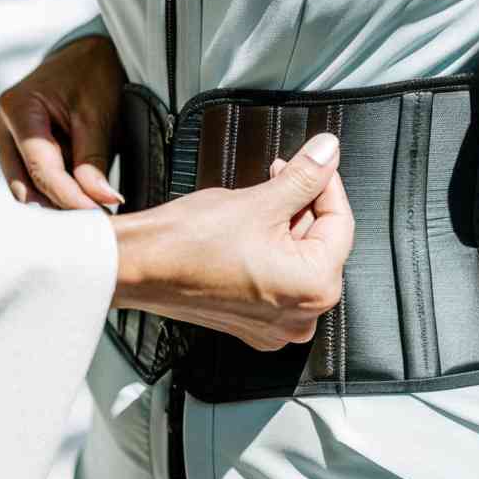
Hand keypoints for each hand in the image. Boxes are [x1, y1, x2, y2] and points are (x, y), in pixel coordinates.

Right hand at [0, 36, 124, 208]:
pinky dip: (57, 189)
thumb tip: (102, 200)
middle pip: (25, 186)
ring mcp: (3, 139)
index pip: (41, 170)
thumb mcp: (98, 116)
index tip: (98, 214)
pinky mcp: (12, 149)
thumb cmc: (90, 77)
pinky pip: (31, 180)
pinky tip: (82, 188)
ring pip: (27, 188)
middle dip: (61, 204)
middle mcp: (1, 126)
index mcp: (18, 108)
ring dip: (59, 198)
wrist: (84, 57)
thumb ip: (94, 161)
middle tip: (98, 216)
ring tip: (95, 199)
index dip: (70, 197)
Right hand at [112, 133, 353, 350]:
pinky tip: (248, 232)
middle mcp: (300, 316)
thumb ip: (305, 176)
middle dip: (302, 206)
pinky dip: (268, 253)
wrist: (138, 267)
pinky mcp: (252, 323)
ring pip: (296, 261)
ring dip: (284, 227)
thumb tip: (328, 153)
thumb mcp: (258, 200)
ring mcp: (275, 325)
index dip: (327, 184)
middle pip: (319, 244)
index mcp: (313, 288)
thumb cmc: (184, 246)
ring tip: (257, 204)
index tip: (316, 163)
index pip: (340, 223)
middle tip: (281, 176)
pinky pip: (276, 281)